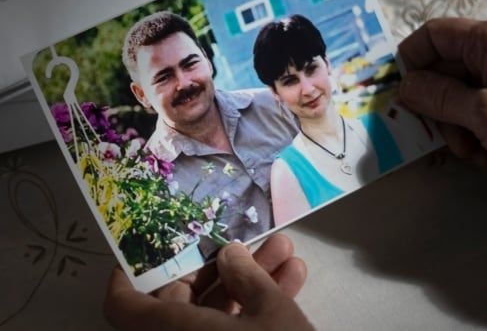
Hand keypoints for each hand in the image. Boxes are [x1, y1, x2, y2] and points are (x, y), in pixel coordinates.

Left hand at [104, 234, 313, 330]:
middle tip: (246, 241)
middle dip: (219, 265)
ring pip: (214, 314)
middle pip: (180, 300)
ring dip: (249, 281)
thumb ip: (246, 276)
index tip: (153, 244)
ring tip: (284, 250)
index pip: (123, 305)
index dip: (130, 273)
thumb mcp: (271, 311)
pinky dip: (258, 308)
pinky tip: (293, 278)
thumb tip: (229, 254)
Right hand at [398, 18, 486, 185]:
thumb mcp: (483, 111)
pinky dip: (473, 136)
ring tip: (472, 151)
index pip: (434, 35)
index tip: (397, 91)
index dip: (410, 59)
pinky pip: (473, 115)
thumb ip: (438, 97)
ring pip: (455, 100)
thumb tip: (404, 87)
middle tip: (439, 136)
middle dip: (437, 109)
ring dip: (455, 130)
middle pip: (442, 73)